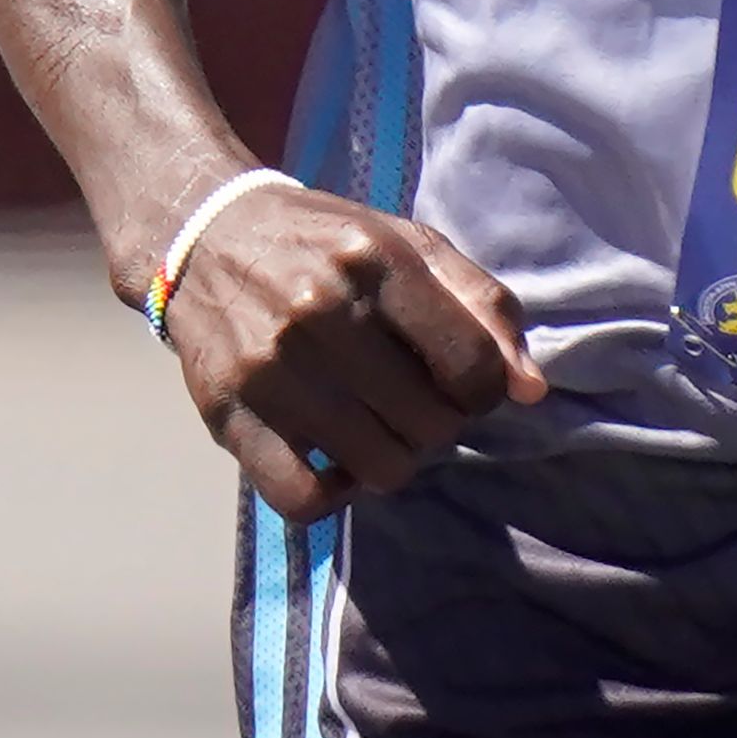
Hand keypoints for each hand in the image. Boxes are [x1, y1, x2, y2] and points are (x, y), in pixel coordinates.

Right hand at [162, 187, 546, 518]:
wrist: (205, 237)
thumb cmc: (325, 244)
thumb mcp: (410, 244)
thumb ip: (482, 305)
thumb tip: (531, 390)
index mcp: (376, 260)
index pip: (472, 364)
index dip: (486, 390)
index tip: (465, 383)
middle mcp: (320, 312)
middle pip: (431, 425)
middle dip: (440, 424)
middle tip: (416, 401)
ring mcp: (270, 369)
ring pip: (379, 469)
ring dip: (395, 460)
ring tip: (379, 426)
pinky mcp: (227, 415)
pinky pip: (303, 500)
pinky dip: (333, 495)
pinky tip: (335, 460)